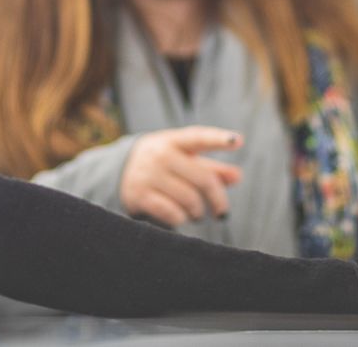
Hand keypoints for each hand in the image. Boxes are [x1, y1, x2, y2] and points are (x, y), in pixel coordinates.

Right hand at [119, 126, 242, 226]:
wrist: (119, 169)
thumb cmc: (164, 164)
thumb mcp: (184, 159)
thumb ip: (211, 167)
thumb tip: (237, 177)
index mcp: (174, 141)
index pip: (199, 138)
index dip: (218, 139)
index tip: (237, 141)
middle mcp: (161, 155)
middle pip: (203, 179)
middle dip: (217, 199)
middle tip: (221, 211)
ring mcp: (148, 174)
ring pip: (189, 199)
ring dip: (198, 212)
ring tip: (197, 213)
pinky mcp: (139, 195)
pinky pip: (172, 213)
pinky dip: (181, 219)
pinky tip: (181, 217)